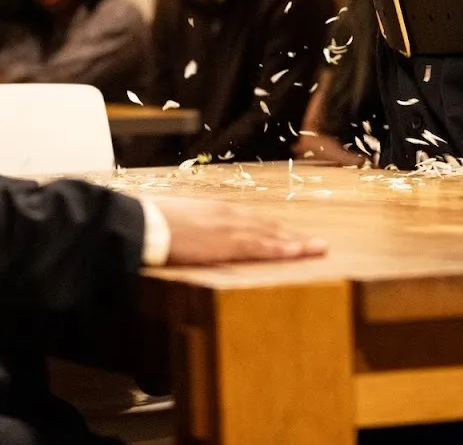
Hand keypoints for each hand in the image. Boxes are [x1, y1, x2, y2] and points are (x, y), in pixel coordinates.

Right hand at [153, 197, 326, 264]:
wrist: (144, 223)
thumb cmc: (154, 222)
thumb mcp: (179, 219)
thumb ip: (195, 227)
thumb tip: (196, 235)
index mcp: (217, 210)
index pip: (253, 220)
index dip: (274, 229)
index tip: (290, 234)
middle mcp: (228, 215)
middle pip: (268, 226)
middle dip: (293, 235)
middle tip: (316, 243)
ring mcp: (229, 228)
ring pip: (271, 236)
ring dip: (296, 242)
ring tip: (317, 248)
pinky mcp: (227, 244)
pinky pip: (260, 247)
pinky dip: (281, 249)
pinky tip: (297, 252)